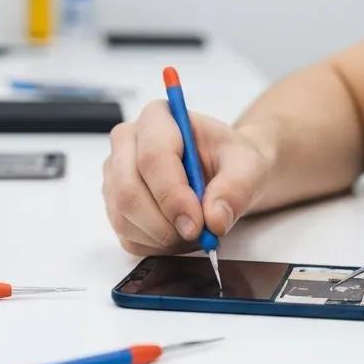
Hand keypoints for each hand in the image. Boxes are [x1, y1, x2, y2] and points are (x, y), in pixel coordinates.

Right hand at [102, 100, 273, 255]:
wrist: (226, 172)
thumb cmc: (231, 160)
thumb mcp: (248, 166)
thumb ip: (237, 188)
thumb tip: (214, 219)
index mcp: (157, 117)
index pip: (152, 158)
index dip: (173, 195)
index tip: (198, 223)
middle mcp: (127, 142)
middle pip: (129, 191)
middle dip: (166, 223)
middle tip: (199, 234)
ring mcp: (116, 175)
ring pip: (124, 217)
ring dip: (163, 236)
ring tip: (196, 229)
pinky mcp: (115, 205)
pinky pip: (127, 236)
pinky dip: (157, 245)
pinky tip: (181, 233)